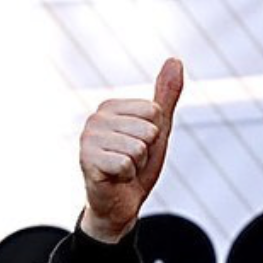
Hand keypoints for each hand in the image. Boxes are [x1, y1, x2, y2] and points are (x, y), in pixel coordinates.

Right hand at [78, 58, 183, 242]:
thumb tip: (176, 60)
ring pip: (138, 147)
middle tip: (132, 161)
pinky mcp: (87, 160)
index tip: (141, 145)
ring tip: (124, 170)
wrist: (121, 202)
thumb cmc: (138, 165)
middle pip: (148, 129)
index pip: (154, 111)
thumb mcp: (158, 129)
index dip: (155, 134)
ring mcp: (88, 138)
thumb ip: (166, 96)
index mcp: (111, 106)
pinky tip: (115, 178)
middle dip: (147, 151)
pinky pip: (126, 163)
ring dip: (137, 165)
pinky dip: (127, 176)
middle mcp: (95, 118)